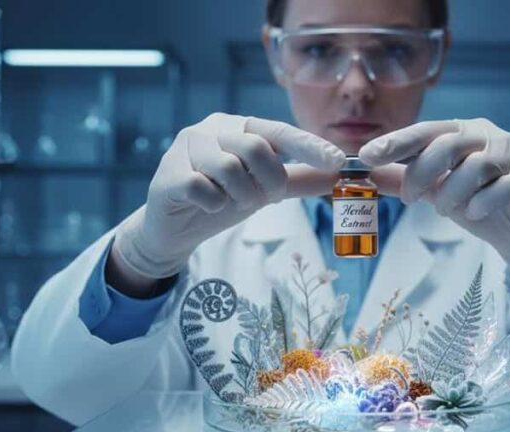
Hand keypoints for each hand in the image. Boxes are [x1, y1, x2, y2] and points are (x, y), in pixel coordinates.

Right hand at [112, 113, 344, 284]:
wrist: (174, 228)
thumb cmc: (221, 199)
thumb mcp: (265, 190)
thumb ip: (299, 180)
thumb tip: (339, 176)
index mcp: (240, 126)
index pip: (280, 130)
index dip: (310, 146)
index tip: (338, 162)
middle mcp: (213, 128)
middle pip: (256, 148)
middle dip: (269, 181)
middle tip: (264, 199)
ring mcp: (187, 147)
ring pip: (229, 168)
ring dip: (241, 195)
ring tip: (232, 202)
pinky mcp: (170, 173)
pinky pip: (203, 188)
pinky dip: (214, 204)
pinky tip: (208, 206)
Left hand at [359, 119, 509, 289]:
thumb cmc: (476, 203)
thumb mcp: (434, 191)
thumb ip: (404, 181)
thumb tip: (366, 176)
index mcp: (462, 131)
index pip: (425, 130)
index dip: (395, 142)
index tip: (366, 156)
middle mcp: (488, 136)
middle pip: (448, 145)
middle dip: (421, 173)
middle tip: (409, 200)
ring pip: (474, 168)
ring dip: (451, 194)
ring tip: (445, 209)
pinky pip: (501, 189)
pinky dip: (481, 204)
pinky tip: (474, 213)